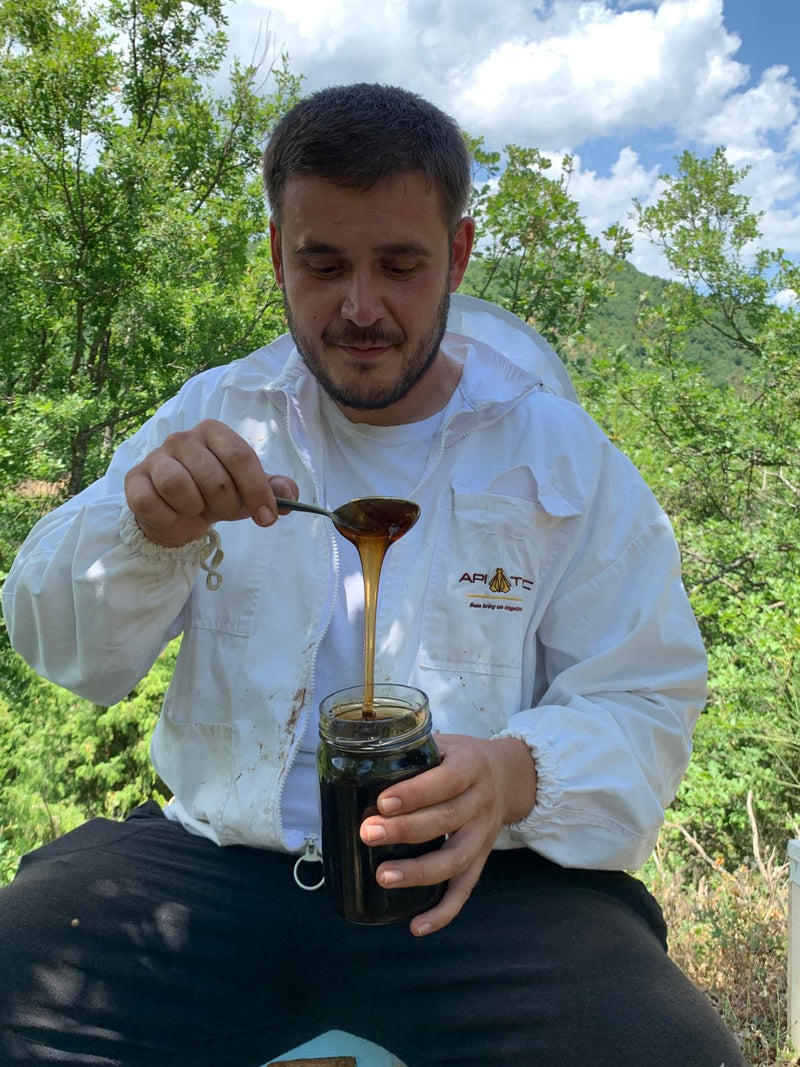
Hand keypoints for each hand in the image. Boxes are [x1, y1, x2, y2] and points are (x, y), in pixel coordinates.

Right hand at [124, 419, 298, 546]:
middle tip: (223, 512)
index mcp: (214, 432)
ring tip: (197, 511)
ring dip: (195, 510)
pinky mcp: (134, 480)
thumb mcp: (249, 492)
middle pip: (214, 477)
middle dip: (226, 505)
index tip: (267, 518)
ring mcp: (155, 457)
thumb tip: (290, 495)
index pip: (241, 456)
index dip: (257, 490)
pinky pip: (151, 503)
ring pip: (179, 486)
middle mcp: (182, 438)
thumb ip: (274, 490)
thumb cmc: (216, 495)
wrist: (176, 513)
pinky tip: (174, 516)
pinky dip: (168, 518)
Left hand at [359, 733, 536, 936]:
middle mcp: (481, 802)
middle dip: (405, 830)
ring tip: (383, 877)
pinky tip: (417, 926)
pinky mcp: (481, 859)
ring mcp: (483, 835)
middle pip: (446, 819)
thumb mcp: (444, 744)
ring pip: (456, 859)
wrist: (509, 775)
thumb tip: (356, 772)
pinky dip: (444, 912)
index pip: (446, 781)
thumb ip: (411, 755)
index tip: (382, 802)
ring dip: (420, 872)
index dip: (415, 793)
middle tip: (368, 834)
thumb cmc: (461, 758)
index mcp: (470, 767)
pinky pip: (465, 889)